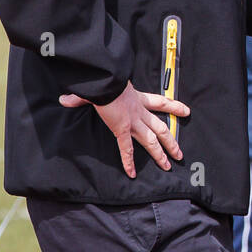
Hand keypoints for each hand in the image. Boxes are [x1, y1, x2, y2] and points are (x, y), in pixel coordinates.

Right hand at [59, 81, 187, 177]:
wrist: (104, 79)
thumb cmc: (104, 79)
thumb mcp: (100, 86)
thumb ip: (83, 97)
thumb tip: (65, 99)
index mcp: (138, 98)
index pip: (161, 103)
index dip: (175, 107)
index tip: (187, 111)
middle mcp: (139, 111)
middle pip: (161, 128)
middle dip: (171, 142)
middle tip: (179, 154)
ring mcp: (132, 121)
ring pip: (152, 140)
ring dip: (160, 154)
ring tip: (168, 166)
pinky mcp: (122, 128)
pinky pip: (127, 148)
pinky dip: (129, 161)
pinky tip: (131, 173)